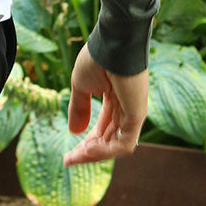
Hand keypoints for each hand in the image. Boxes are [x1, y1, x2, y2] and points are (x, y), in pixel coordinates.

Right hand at [63, 42, 146, 166]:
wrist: (112, 44)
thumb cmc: (97, 59)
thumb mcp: (81, 85)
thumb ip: (79, 108)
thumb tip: (74, 132)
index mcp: (114, 99)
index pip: (102, 128)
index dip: (85, 142)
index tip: (68, 155)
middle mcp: (126, 108)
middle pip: (107, 139)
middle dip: (88, 152)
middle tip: (69, 161)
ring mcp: (133, 113)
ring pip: (115, 145)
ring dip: (95, 154)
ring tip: (76, 157)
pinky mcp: (137, 116)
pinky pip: (124, 143)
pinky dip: (107, 151)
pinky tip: (89, 150)